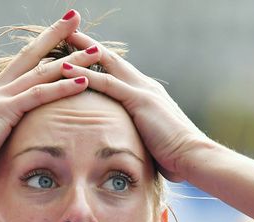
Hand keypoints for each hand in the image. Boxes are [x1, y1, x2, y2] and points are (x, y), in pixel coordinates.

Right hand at [0, 10, 100, 186]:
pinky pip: (40, 94)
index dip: (42, 48)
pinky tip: (83, 81)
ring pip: (43, 71)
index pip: (23, 63)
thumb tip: (13, 133)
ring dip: (72, 60)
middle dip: (56, 35)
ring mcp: (1, 96)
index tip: (60, 34)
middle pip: (33, 54)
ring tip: (95, 51)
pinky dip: (63, 87)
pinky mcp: (5, 110)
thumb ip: (3, 126)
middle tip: (76, 18)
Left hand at [60, 30, 207, 181]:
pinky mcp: (139, 100)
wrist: (194, 157)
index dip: (98, 62)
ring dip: (80, 51)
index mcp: (147, 95)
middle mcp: (144, 85)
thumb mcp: (152, 143)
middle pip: (110, 58)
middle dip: (87, 45)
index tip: (78, 55)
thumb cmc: (175, 158)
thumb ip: (138, 138)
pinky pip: (107, 83)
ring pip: (106, 63)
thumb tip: (129, 149)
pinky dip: (85, 74)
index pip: (118, 72)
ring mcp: (142, 90)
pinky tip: (65, 68)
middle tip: (65, 32)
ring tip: (58, 38)